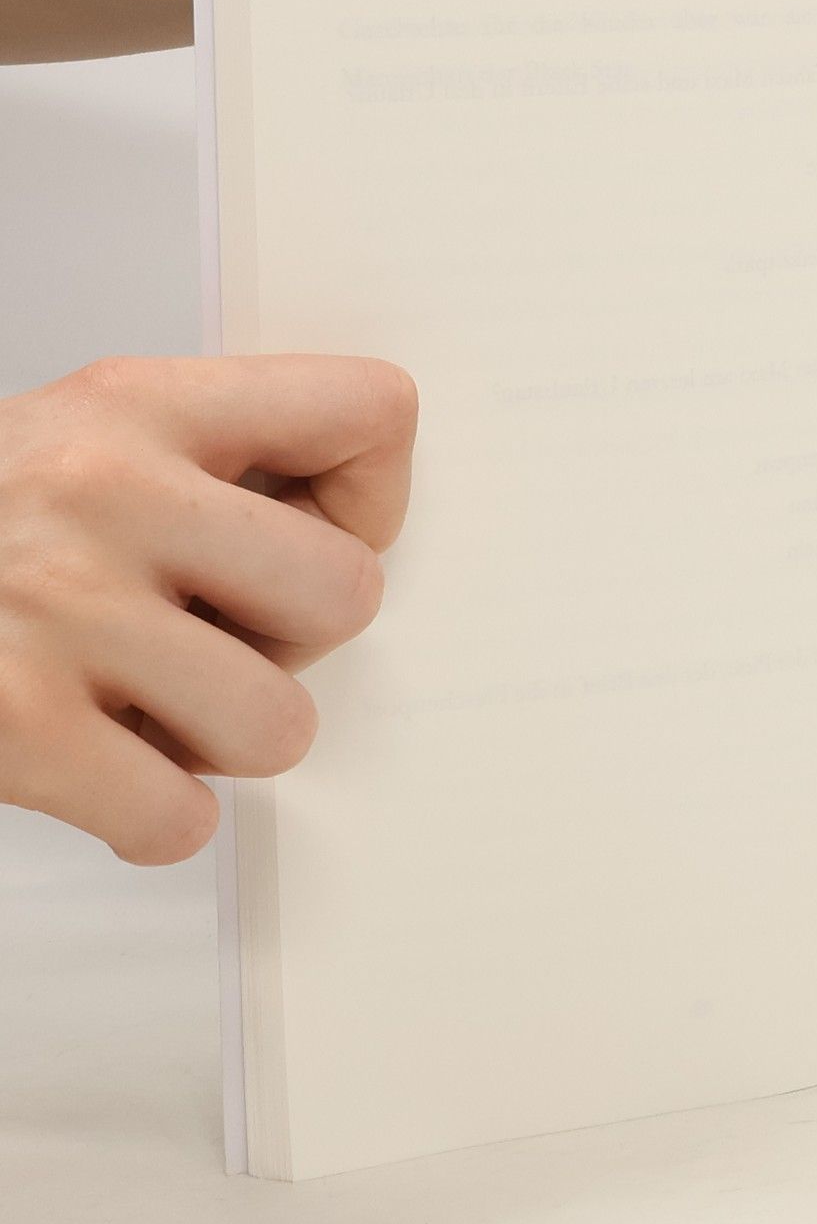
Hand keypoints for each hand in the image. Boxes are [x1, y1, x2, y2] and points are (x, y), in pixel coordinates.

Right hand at [0, 355, 416, 863]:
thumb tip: (359, 522)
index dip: (370, 498)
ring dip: (218, 738)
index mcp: (137, 403)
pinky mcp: (13, 732)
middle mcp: (103, 491)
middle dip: (293, 642)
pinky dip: (148, 816)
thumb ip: (215, 463)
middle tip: (209, 635)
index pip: (374, 412)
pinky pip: (184, 820)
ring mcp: (57, 612)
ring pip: (280, 726)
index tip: (310, 531)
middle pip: (350, 594)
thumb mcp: (80, 440)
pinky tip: (93, 762)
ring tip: (140, 698)